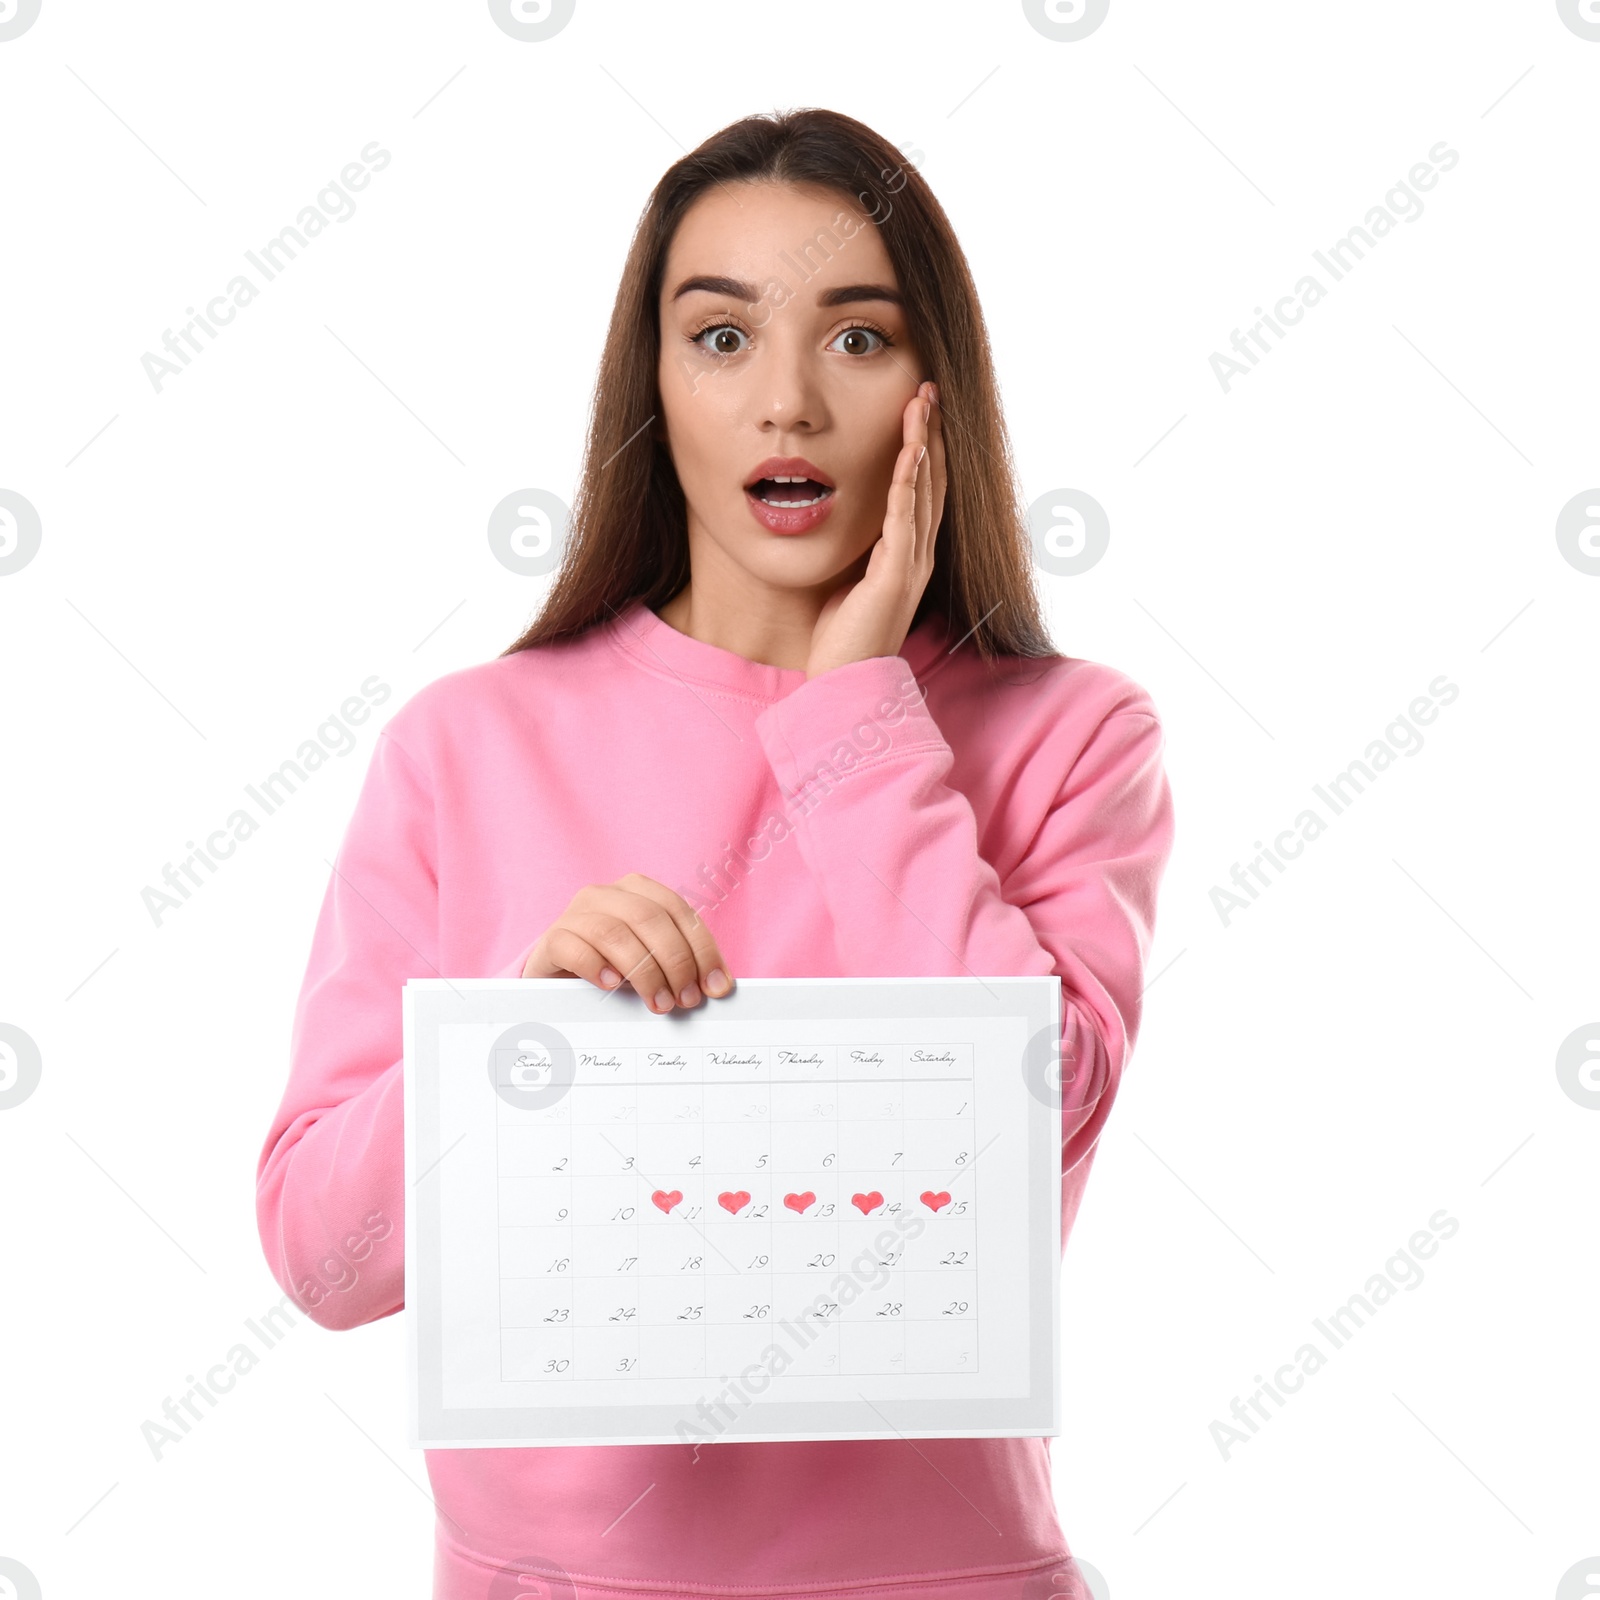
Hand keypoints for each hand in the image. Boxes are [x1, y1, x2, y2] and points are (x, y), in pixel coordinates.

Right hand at [519, 872, 732, 1012]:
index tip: (716, 986)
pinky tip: (612, 985)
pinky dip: (596, 966)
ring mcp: (574, 914)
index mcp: (637, 890)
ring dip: (643, 971)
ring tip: (658, 1002)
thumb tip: (715, 986)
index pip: (679, 911)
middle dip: (676, 961)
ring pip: (614, 933)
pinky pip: (574, 947)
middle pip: (649, 919)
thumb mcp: (648, 959)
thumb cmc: (612, 965)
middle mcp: (605, 894)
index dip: (702, 949)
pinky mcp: (551, 939)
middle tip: (686, 999)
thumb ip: (677, 962)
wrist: (557, 975)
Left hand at [804, 379, 944, 679]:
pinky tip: (909, 452)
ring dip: (924, 445)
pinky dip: (907, 483)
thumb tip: (835, 517)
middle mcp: (918, 555)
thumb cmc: (840, 640)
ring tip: (923, 404)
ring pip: (923, 492)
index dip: (924, 448)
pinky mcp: (895, 577)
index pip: (922, 490)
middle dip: (931, 433)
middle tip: (929, 389)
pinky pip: (904, 520)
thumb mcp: (847, 581)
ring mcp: (911, 565)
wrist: (845, 685)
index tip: (920, 409)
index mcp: (908, 555)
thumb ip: (853, 551)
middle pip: (931, 481)